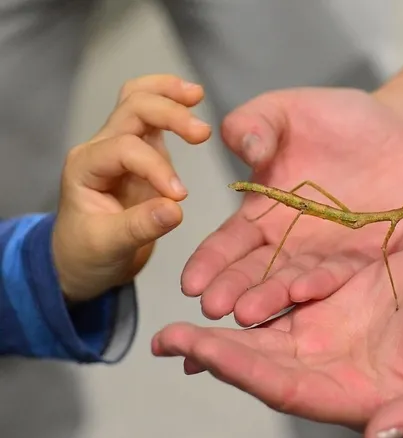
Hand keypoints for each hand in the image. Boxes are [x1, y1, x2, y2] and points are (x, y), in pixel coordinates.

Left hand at [53, 75, 211, 301]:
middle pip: (132, 108)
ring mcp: (121, 147)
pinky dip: (170, 102)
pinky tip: (191, 101)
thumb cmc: (88, 253)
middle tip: (202, 133)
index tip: (180, 197)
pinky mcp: (142, 153)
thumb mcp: (109, 246)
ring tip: (196, 94)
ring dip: (167, 93)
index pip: (126, 149)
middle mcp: (101, 148)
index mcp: (86, 167)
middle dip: (168, 114)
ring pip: (138, 100)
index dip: (157, 168)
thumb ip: (141, 226)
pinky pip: (151, 117)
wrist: (82, 260)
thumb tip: (176, 208)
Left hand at [153, 236, 402, 437]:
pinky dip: (253, 301)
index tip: (200, 353)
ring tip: (177, 327)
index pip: (288, 390)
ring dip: (222, 333)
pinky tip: (223, 297)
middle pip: (264, 366)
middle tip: (166, 340)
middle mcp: (335, 370)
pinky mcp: (330, 304)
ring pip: (265, 338)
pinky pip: (284, 303)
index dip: (244, 374)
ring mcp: (329, 336)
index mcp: (359, 394)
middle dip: (215, 354)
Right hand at [180, 87, 402, 324]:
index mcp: (265, 213)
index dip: (209, 262)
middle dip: (232, 290)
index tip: (189, 282)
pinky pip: (340, 274)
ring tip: (247, 313)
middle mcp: (291, 242)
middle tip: (211, 308)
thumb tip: (241, 146)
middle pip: (255, 271)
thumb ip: (254, 123)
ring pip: (292, 282)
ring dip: (269, 298)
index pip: (229, 243)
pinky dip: (320, 284)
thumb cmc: (340, 119)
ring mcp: (327, 254)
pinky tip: (301, 292)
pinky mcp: (365, 259)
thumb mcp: (286, 110)